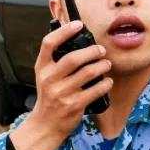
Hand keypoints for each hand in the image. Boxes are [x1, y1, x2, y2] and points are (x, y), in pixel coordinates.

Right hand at [10, 20, 111, 149]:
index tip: (78, 25)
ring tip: (107, 64)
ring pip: (88, 73)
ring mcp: (61, 93)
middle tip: (101, 50)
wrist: (45, 124)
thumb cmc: (49, 96)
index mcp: (41, 68)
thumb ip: (56, 61)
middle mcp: (49, 79)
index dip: (64, 31)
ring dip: (102, 66)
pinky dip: (105, 84)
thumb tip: (77, 39)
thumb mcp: (45, 76)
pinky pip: (95, 90)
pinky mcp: (74, 105)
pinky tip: (108, 81)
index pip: (48, 43)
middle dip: (92, 51)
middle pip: (73, 58)